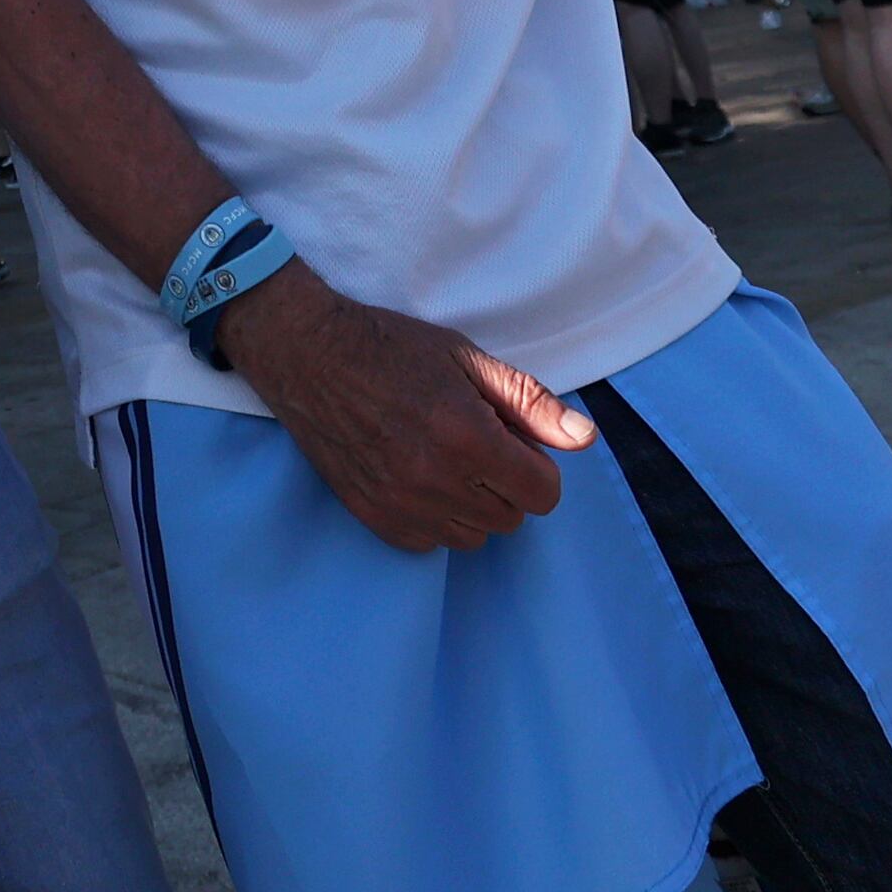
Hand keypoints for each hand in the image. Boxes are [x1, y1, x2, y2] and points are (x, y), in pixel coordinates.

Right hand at [215, 266, 591, 551]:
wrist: (306, 354)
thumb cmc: (389, 348)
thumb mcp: (467, 358)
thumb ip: (531, 402)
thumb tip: (586, 439)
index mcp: (468, 438)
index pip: (543, 494)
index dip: (536, 465)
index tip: (511, 439)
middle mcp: (436, 480)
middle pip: (512, 517)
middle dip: (506, 483)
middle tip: (473, 441)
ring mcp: (401, 504)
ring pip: (474, 535)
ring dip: (473, 504)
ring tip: (444, 459)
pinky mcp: (372, 516)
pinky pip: (430, 542)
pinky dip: (435, 517)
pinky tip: (416, 475)